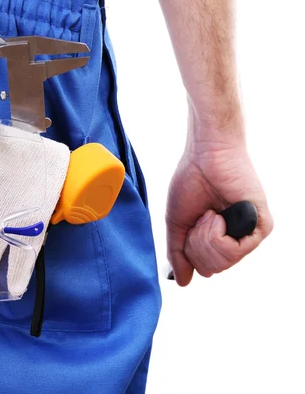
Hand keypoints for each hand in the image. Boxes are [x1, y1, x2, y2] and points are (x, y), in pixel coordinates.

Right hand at [166, 139, 272, 285]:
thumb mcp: (176, 223)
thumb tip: (183, 281)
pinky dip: (217, 235)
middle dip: (196, 244)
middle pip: (214, 268)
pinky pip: (236, 251)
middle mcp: (236, 238)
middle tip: (200, 218)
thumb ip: (177, 252)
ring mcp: (249, 233)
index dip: (189, 251)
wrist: (204, 156)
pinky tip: (217, 215)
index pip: (205, 268)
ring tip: (210, 214)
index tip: (189, 223)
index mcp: (218, 238)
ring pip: (224, 263)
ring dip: (205, 238)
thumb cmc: (191, 181)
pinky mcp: (260, 225)